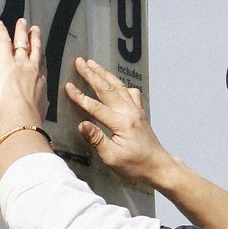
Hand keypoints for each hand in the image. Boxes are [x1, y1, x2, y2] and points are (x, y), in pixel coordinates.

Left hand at [0, 19, 47, 126]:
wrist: (23, 115)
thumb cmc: (31, 117)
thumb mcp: (42, 108)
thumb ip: (41, 103)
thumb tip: (42, 105)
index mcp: (41, 81)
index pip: (42, 65)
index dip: (41, 56)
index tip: (41, 51)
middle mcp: (34, 68)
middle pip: (35, 49)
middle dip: (35, 38)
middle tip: (35, 29)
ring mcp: (21, 63)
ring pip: (22, 42)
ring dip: (22, 31)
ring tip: (22, 22)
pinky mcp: (7, 62)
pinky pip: (4, 43)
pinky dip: (2, 32)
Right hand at [65, 57, 171, 187]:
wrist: (159, 167)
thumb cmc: (136, 166)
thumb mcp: (112, 158)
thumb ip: (97, 140)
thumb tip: (82, 125)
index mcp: (121, 123)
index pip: (96, 107)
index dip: (80, 96)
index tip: (68, 86)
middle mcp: (129, 112)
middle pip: (107, 89)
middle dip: (92, 74)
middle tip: (79, 61)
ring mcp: (136, 110)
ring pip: (118, 86)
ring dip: (104, 74)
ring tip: (93, 63)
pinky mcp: (139, 112)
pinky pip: (129, 92)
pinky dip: (120, 84)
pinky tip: (115, 82)